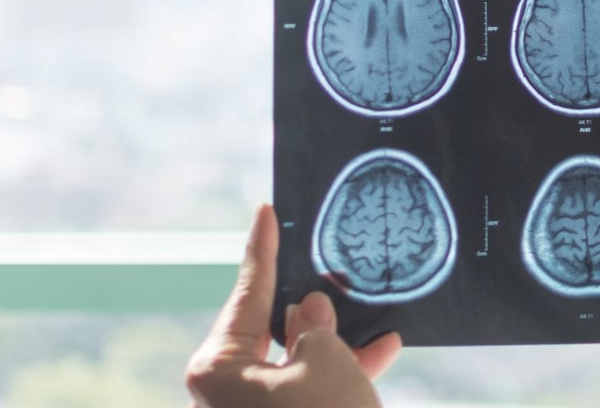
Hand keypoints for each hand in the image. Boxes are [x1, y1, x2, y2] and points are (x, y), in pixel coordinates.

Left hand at [185, 205, 400, 407]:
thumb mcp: (325, 360)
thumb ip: (317, 324)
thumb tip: (310, 310)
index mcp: (218, 369)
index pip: (248, 294)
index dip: (262, 250)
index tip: (265, 211)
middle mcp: (225, 393)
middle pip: (272, 330)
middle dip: (313, 306)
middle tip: (331, 273)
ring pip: (296, 363)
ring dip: (337, 345)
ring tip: (375, 325)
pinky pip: (307, 390)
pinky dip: (339, 374)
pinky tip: (381, 354)